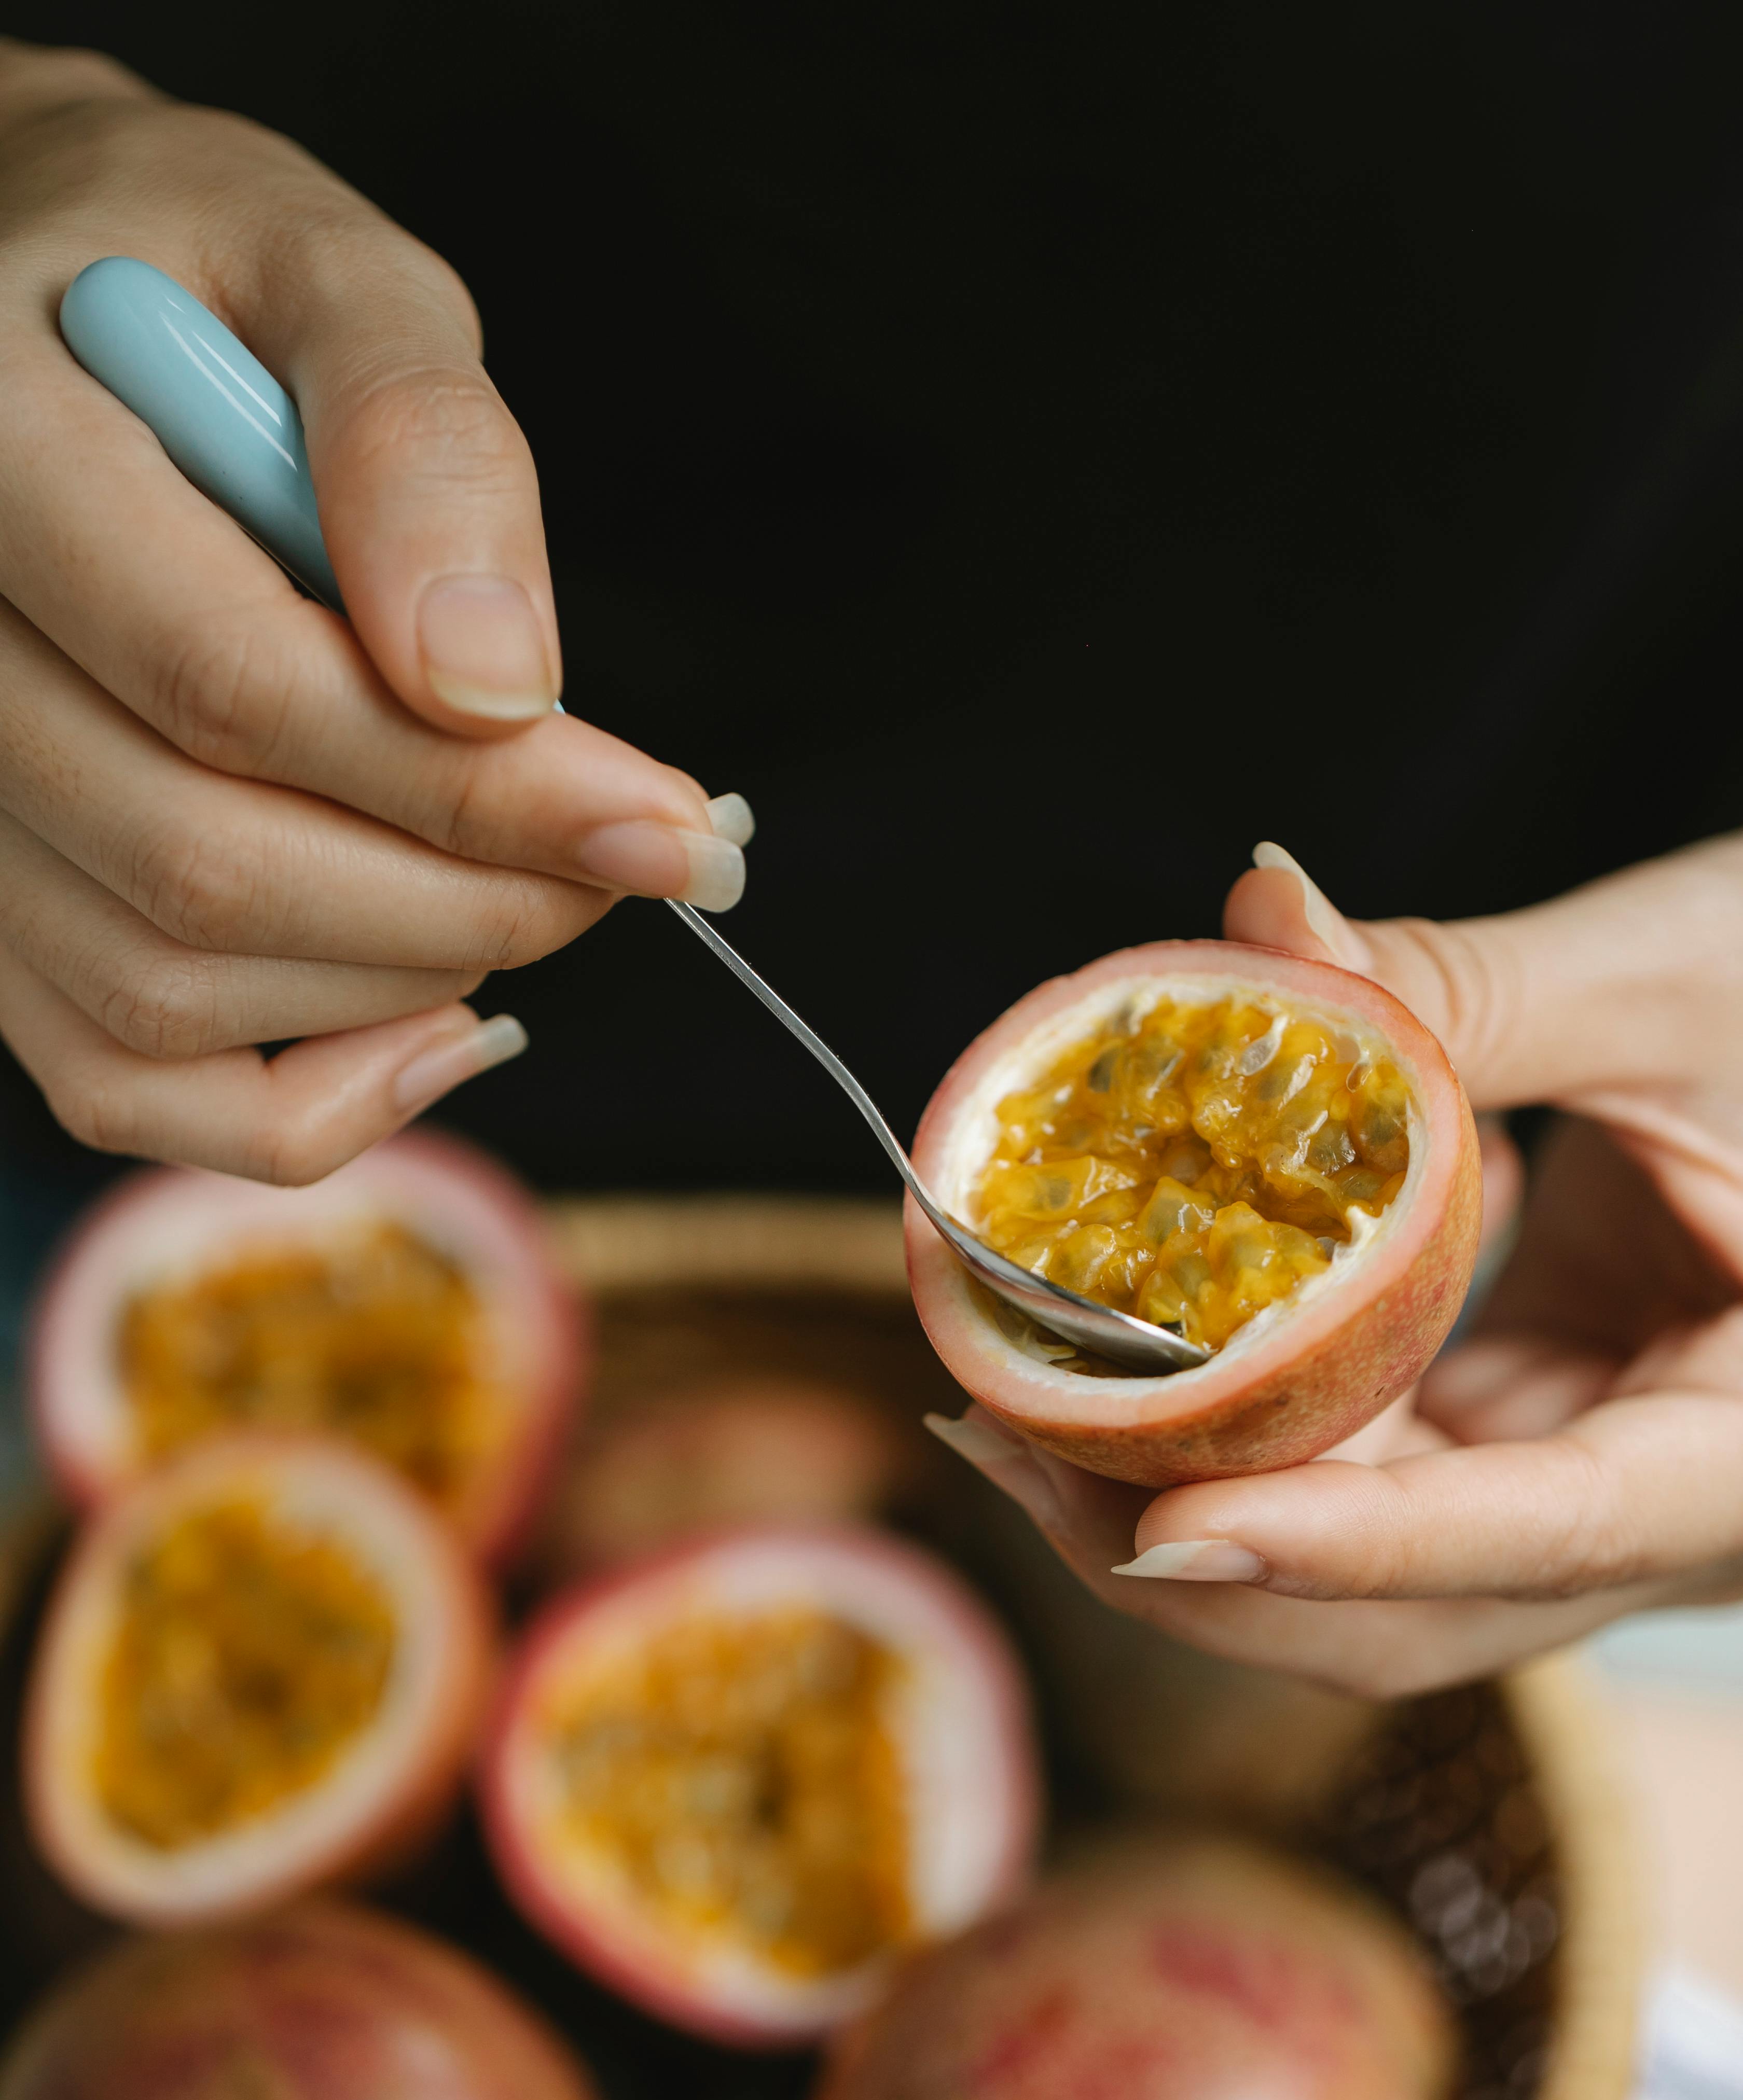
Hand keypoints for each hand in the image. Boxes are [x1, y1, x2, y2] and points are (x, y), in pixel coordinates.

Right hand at [0, 43, 743, 1180]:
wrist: (27, 309)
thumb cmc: (189, 275)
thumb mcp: (322, 266)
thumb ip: (416, 435)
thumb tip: (498, 682)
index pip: (233, 688)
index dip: (484, 789)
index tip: (673, 827)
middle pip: (204, 864)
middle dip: (469, 896)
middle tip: (627, 859)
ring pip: (167, 990)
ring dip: (401, 984)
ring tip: (532, 893)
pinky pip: (110, 1081)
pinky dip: (297, 1105)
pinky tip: (433, 1029)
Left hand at [931, 833, 1742, 1694]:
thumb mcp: (1694, 982)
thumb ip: (1476, 980)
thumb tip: (1258, 917)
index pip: (1539, 1535)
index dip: (1343, 1544)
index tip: (1157, 1525)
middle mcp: (1673, 1510)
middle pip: (1411, 1606)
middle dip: (1194, 1547)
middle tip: (1000, 1437)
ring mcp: (1590, 1484)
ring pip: (1364, 1561)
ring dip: (1182, 1490)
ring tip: (1008, 1398)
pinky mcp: (1533, 1433)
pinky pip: (1367, 1467)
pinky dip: (1238, 1416)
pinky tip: (1121, 1344)